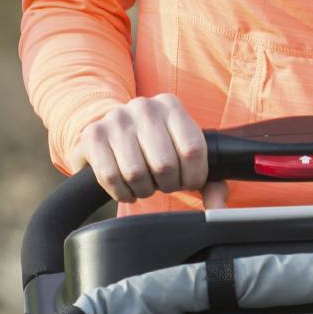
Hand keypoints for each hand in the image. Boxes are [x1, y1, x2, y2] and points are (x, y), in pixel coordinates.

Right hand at [77, 96, 208, 203]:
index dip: (192, 176)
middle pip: (164, 164)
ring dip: (144, 189)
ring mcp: (116, 119)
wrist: (111, 134)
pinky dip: (122, 192)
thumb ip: (210, 183)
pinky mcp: (93, 136)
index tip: (187, 181)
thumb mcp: (184, 157)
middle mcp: (144, 107)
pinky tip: (127, 187)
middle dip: (167, 184)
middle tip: (163, 182)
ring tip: (145, 183)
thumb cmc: (156, 149)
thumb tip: (219, 207)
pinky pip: (111, 177)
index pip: (193, 149)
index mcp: (171, 106)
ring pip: (136, 172)